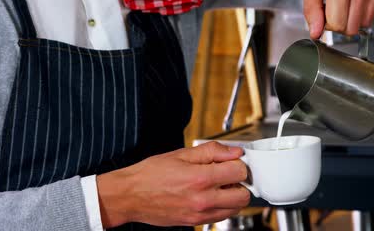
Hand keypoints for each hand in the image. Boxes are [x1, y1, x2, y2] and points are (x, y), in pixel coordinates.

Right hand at [96, 142, 249, 227]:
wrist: (129, 196)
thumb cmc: (150, 174)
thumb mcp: (182, 154)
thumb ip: (212, 151)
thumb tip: (234, 152)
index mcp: (200, 178)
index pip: (239, 171)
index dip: (238, 163)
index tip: (233, 160)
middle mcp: (203, 199)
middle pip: (244, 195)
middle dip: (240, 182)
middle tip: (229, 174)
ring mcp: (200, 214)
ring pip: (235, 208)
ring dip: (233, 196)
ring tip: (219, 185)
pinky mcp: (195, 222)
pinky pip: (222, 216)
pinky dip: (223, 206)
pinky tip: (211, 195)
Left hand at [302, 0, 373, 38]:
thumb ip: (312, 10)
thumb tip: (316, 33)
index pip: (337, 25)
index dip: (327, 24)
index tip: (323, 13)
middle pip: (351, 29)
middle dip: (338, 24)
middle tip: (332, 8)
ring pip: (363, 25)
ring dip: (350, 20)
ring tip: (342, 3)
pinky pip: (371, 16)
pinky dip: (360, 14)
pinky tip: (352, 0)